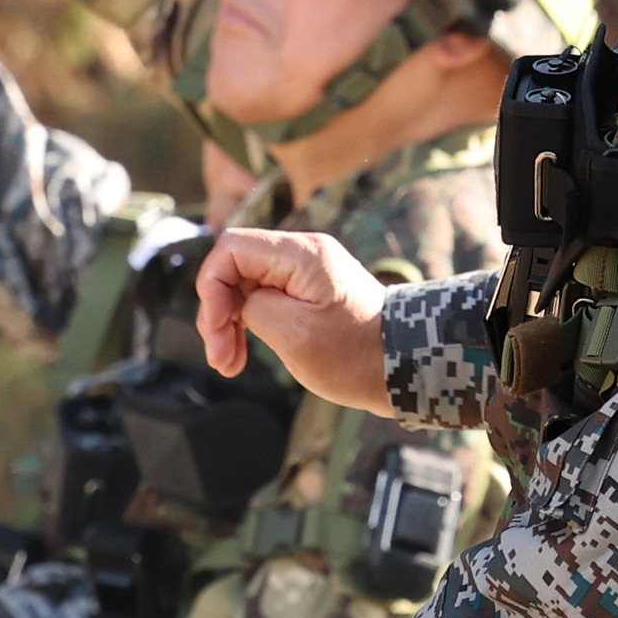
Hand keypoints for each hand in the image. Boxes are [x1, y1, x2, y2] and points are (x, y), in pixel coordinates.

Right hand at [191, 227, 388, 406]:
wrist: (404, 369)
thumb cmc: (356, 356)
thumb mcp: (294, 334)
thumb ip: (252, 307)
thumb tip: (236, 301)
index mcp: (301, 255)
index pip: (231, 247)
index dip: (212, 286)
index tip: (218, 329)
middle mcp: (303, 254)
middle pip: (235, 267)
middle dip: (218, 312)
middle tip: (220, 359)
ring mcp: (306, 273)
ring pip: (245, 286)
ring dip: (230, 324)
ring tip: (230, 364)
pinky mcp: (309, 293)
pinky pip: (264, 299)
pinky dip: (249, 325)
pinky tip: (242, 355)